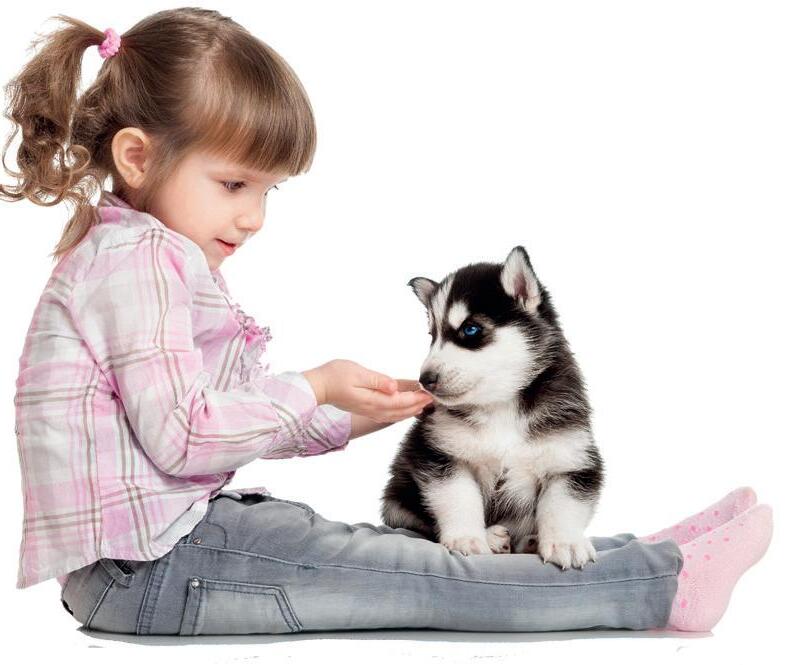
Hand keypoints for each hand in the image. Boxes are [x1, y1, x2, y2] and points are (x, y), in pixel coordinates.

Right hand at [302, 360, 433, 422]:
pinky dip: (399, 411)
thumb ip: (378, 381)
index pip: (401, 401)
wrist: (317, 387)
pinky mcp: (365, 408)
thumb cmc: (335, 376)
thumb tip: (395, 387)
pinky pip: (387, 413)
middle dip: (417, 405)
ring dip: (410, 410)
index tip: (429, 393)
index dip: (416, 398)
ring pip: (395, 414)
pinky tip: (404, 407)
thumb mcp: (358, 374)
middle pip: (401, 411)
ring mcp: (369, 410)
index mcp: (373, 400)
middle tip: (433, 399)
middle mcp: (373, 409)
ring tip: (423, 403)